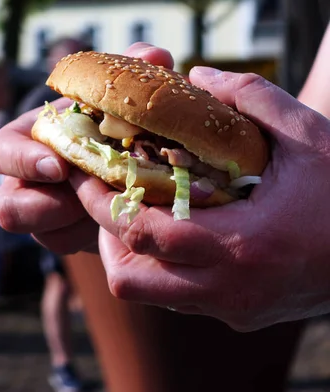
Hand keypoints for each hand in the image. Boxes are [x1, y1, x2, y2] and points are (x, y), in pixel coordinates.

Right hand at [0, 43, 173, 254]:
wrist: (135, 166)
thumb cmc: (121, 120)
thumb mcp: (126, 93)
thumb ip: (136, 71)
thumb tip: (157, 56)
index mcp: (33, 140)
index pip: (3, 151)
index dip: (23, 161)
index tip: (59, 166)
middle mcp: (30, 179)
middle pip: (9, 206)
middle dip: (49, 207)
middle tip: (90, 199)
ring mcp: (45, 211)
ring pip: (39, 234)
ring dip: (73, 225)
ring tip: (111, 210)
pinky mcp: (64, 235)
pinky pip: (66, 246)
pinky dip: (91, 237)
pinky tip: (120, 220)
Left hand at [70, 66, 329, 330]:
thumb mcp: (309, 136)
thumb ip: (251, 99)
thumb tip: (198, 76)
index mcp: (242, 245)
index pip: (142, 233)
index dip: (102, 202)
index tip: (84, 173)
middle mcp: (229, 288)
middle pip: (130, 280)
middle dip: (105, 236)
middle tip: (107, 194)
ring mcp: (234, 308)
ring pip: (151, 294)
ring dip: (132, 253)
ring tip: (138, 209)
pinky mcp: (241, 314)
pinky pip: (180, 298)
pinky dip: (164, 266)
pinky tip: (179, 230)